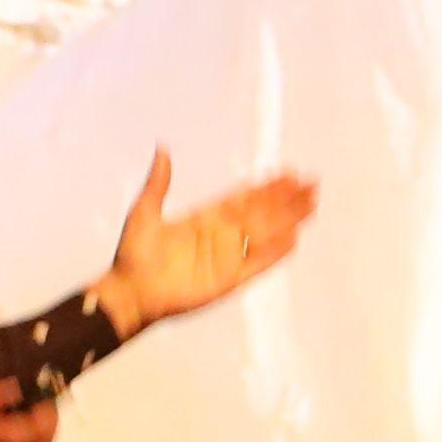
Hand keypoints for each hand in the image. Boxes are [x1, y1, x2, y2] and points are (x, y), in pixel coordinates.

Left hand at [96, 151, 317, 337]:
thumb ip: (159, 183)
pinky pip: (258, 263)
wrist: (130, 292)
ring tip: (312, 204)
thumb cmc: (132, 254)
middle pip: (261, 213)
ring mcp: (226, 258)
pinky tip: (294, 237)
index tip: (286, 173)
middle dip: (286, 199)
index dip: (265, 187)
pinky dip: (275, 252)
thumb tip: (162, 149)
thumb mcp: (144, 212)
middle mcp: (220, 236)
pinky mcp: (228, 279)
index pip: (242, 199)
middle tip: (310, 182)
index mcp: (204, 219)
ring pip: (265, 234)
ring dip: (288, 219)